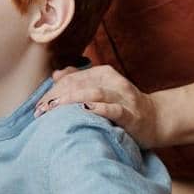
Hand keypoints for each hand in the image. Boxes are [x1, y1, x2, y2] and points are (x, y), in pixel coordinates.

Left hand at [34, 65, 164, 147]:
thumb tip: (56, 75)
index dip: (53, 91)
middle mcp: (113, 82)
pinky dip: (99, 109)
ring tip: (54, 108)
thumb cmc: (122, 106)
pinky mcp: (131, 115)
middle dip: (57, 96)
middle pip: (79, 84)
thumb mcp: (101, 89)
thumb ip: (79, 81)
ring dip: (71, 100)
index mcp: (103, 73)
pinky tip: (85, 110)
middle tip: (40, 111)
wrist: (155, 120)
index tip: (38, 106)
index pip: (72, 78)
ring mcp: (123, 98)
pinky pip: (114, 110)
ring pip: (94, 93)